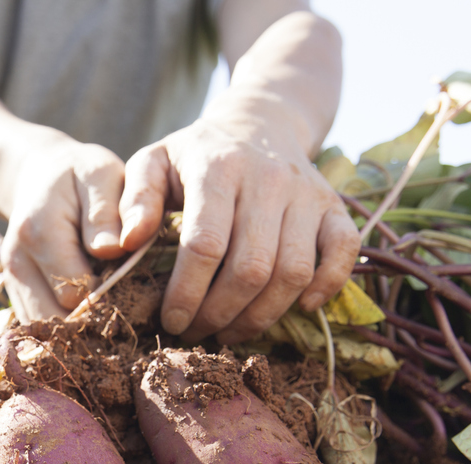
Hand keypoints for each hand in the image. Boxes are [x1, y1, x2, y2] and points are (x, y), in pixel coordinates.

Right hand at [0, 139, 127, 322]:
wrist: (40, 176)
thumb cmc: (80, 174)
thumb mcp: (100, 175)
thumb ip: (106, 211)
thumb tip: (113, 249)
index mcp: (39, 233)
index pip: (76, 290)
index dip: (111, 296)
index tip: (137, 287)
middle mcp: (17, 263)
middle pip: (58, 319)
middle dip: (95, 321)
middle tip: (130, 307)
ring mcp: (12, 282)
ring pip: (46, 332)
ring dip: (80, 331)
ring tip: (111, 313)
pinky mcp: (15, 294)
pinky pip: (41, 327)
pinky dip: (67, 330)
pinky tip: (92, 314)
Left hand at [118, 112, 359, 343]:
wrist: (259, 124)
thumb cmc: (195, 156)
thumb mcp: (153, 162)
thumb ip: (134, 199)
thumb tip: (125, 243)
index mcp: (218, 169)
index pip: (205, 245)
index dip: (187, 293)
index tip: (171, 321)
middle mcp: (269, 180)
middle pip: (251, 268)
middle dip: (219, 313)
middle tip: (196, 333)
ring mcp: (307, 194)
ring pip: (293, 271)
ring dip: (261, 315)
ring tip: (230, 331)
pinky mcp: (334, 207)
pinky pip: (344, 253)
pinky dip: (327, 286)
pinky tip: (300, 308)